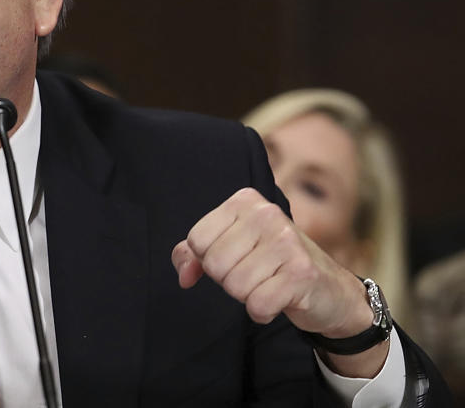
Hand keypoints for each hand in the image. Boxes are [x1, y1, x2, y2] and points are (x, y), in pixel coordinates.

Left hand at [170, 188, 387, 376]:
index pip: (197, 240)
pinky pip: (257, 305)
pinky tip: (279, 300)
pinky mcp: (301, 273)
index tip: (235, 259)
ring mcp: (287, 242)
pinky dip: (262, 312)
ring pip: (234, 286)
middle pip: (214, 264)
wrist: (330, 290)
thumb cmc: (271, 265)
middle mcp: (266, 214)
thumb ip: (194, 255)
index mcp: (244, 202)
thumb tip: (184, 276)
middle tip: (255, 274)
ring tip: (268, 284)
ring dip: (247, 296)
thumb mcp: (230, 248)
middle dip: (228, 279)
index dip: (209, 260)